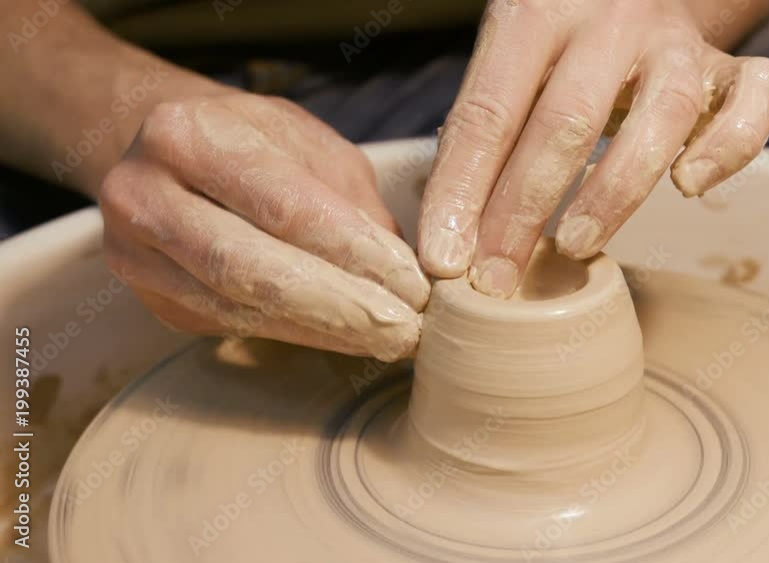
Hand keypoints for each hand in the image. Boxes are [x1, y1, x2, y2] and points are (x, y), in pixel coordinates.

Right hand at [99, 93, 429, 360]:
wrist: (165, 156)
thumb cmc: (250, 142)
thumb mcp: (307, 142)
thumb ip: (349, 198)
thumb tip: (399, 266)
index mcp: (186, 135)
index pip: (283, 205)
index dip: (354, 252)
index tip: (413, 285)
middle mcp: (142, 193)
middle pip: (248, 266)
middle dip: (337, 305)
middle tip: (402, 330)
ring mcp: (133, 253)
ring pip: (235, 306)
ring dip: (321, 331)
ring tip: (384, 340)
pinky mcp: (150, 296)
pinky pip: (228, 325)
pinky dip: (293, 335)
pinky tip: (341, 339)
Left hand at [418, 0, 768, 296]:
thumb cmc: (556, 48)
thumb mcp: (507, 68)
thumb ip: (481, 134)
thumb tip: (448, 235)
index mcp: (536, 13)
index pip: (488, 111)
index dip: (462, 191)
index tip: (443, 260)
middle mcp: (610, 19)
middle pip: (566, 120)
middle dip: (523, 209)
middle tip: (496, 279)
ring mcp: (677, 41)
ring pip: (662, 115)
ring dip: (614, 191)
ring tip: (574, 246)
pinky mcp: (731, 65)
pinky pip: (753, 101)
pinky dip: (727, 149)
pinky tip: (689, 186)